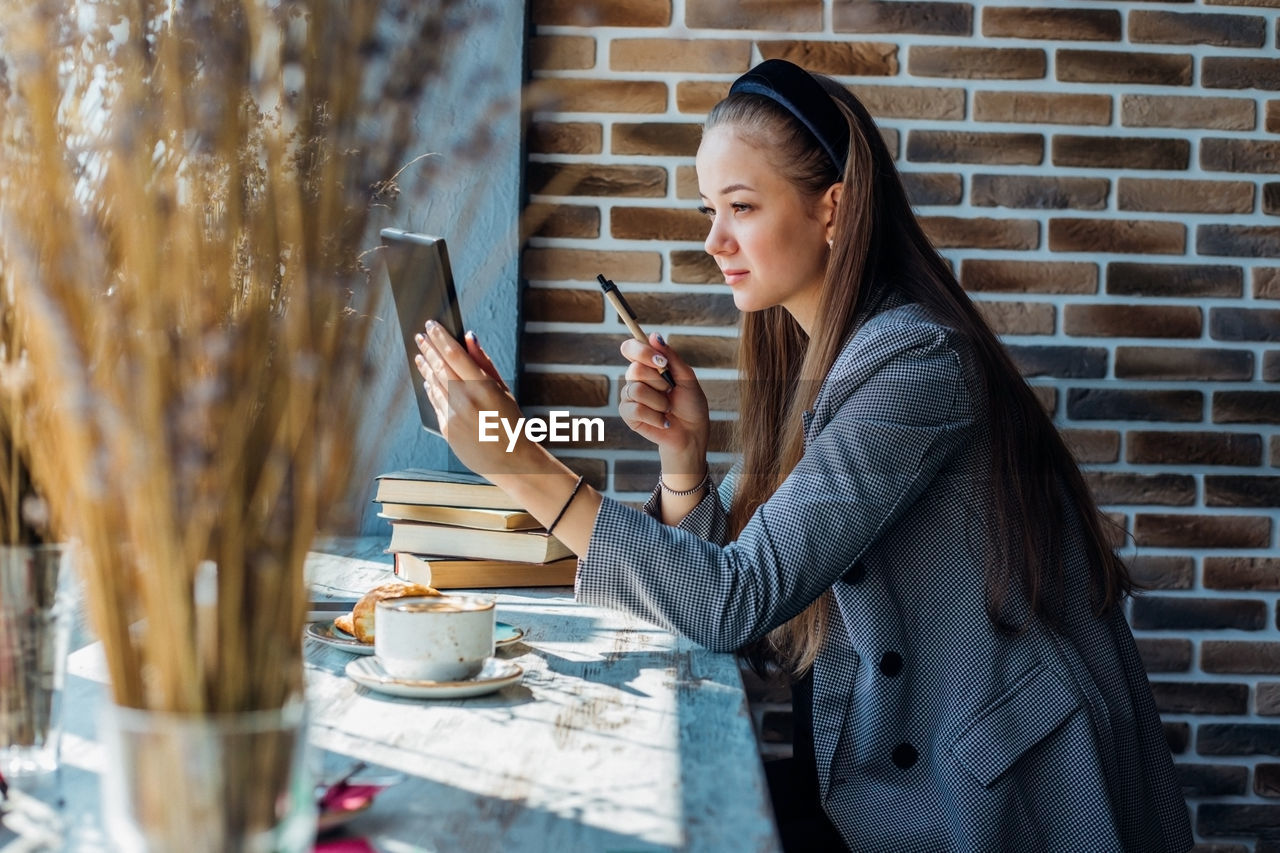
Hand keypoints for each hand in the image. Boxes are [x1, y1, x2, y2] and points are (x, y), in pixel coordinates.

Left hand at [414, 323, 529, 475]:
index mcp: (483, 387)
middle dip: (428, 348)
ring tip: (420, 354)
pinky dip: (430, 389)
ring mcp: (453, 416)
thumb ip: (484, 362)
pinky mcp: (446, 429)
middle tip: (420, 335)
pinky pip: (435, 403)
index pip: (455, 354)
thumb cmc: (511, 423)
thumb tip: (469, 337)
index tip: (431, 324)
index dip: (440, 337)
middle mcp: (465, 400)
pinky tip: (428, 380)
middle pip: (440, 366)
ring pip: (433, 384)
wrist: (511, 461)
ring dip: (425, 367)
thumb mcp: (503, 390)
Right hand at [618, 332, 708, 477]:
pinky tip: (663, 421)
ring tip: (667, 408)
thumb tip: (654, 335)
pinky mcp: (628, 415)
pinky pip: (635, 409)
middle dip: (659, 382)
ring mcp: (630, 396)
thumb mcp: (687, 378)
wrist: (691, 433)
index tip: (661, 362)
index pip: (631, 348)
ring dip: (659, 401)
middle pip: (634, 369)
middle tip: (670, 391)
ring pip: (636, 390)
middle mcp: (636, 379)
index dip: (642, 351)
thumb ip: (671, 357)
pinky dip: (655, 416)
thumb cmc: (691, 405)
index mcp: (648, 366)